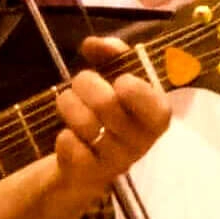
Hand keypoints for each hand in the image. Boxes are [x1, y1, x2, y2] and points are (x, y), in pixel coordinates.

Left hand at [52, 48, 173, 196]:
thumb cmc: (110, 110)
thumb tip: (93, 44)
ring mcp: (116, 161)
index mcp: (156, 117)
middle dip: (84, 83)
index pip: (156, 109)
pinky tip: (69, 136)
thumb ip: (112, 53)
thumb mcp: (116, 76)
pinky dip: (63, 135)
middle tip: (81, 83)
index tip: (120, 81)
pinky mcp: (90, 174)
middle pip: (106, 103)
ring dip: (68, 104)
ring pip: (84, 122)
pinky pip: (69, 144)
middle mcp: (141, 142)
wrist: (89, 160)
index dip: (137, 92)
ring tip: (69, 103)